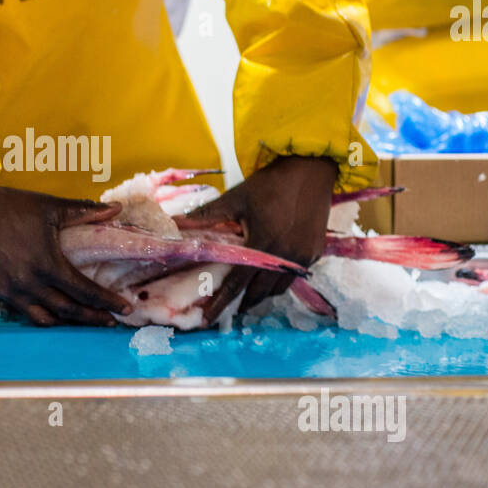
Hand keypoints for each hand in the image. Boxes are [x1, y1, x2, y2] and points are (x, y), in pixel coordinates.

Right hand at [0, 152, 131, 326]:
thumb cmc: (9, 205)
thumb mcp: (50, 206)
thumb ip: (84, 211)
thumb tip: (117, 208)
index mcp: (46, 263)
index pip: (84, 291)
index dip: (106, 302)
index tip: (124, 309)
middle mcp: (28, 283)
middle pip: (67, 311)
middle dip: (92, 318)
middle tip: (110, 322)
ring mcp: (8, 291)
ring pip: (43, 318)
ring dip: (65, 322)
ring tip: (82, 320)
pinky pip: (21, 310)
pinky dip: (40, 313)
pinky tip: (50, 311)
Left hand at [176, 154, 335, 323]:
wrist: (310, 168)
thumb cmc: (270, 183)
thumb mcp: (236, 198)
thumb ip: (205, 216)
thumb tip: (173, 224)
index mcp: (264, 243)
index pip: (237, 283)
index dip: (221, 303)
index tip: (209, 320)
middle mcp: (286, 256)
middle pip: (259, 293)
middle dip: (241, 303)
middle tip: (225, 307)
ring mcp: (303, 257)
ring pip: (278, 289)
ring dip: (260, 294)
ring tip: (244, 295)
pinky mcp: (314, 254)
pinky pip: (292, 277)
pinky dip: (277, 282)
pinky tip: (266, 277)